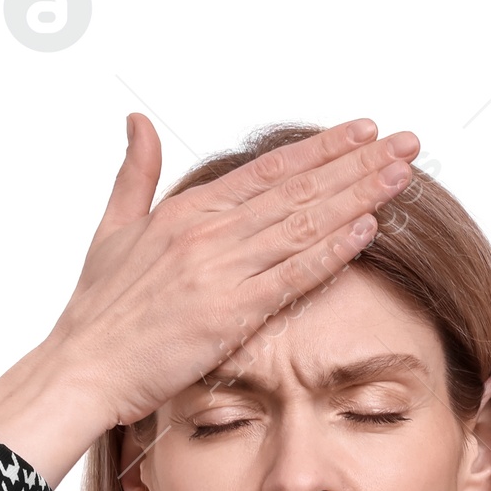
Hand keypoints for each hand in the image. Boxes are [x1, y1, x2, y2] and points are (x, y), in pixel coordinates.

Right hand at [0, 113, 420, 487]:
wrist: (83, 367)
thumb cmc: (98, 311)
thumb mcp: (113, 228)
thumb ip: (134, 173)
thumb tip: (138, 122)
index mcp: (187, 210)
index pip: (269, 169)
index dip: (321, 149)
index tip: (364, 131)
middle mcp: (208, 231)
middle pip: (298, 189)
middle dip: (357, 164)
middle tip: (407, 144)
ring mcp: (220, 270)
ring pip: (302, 224)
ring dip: (357, 197)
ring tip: (401, 176)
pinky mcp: (227, 312)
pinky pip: (289, 277)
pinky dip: (329, 252)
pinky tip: (366, 230)